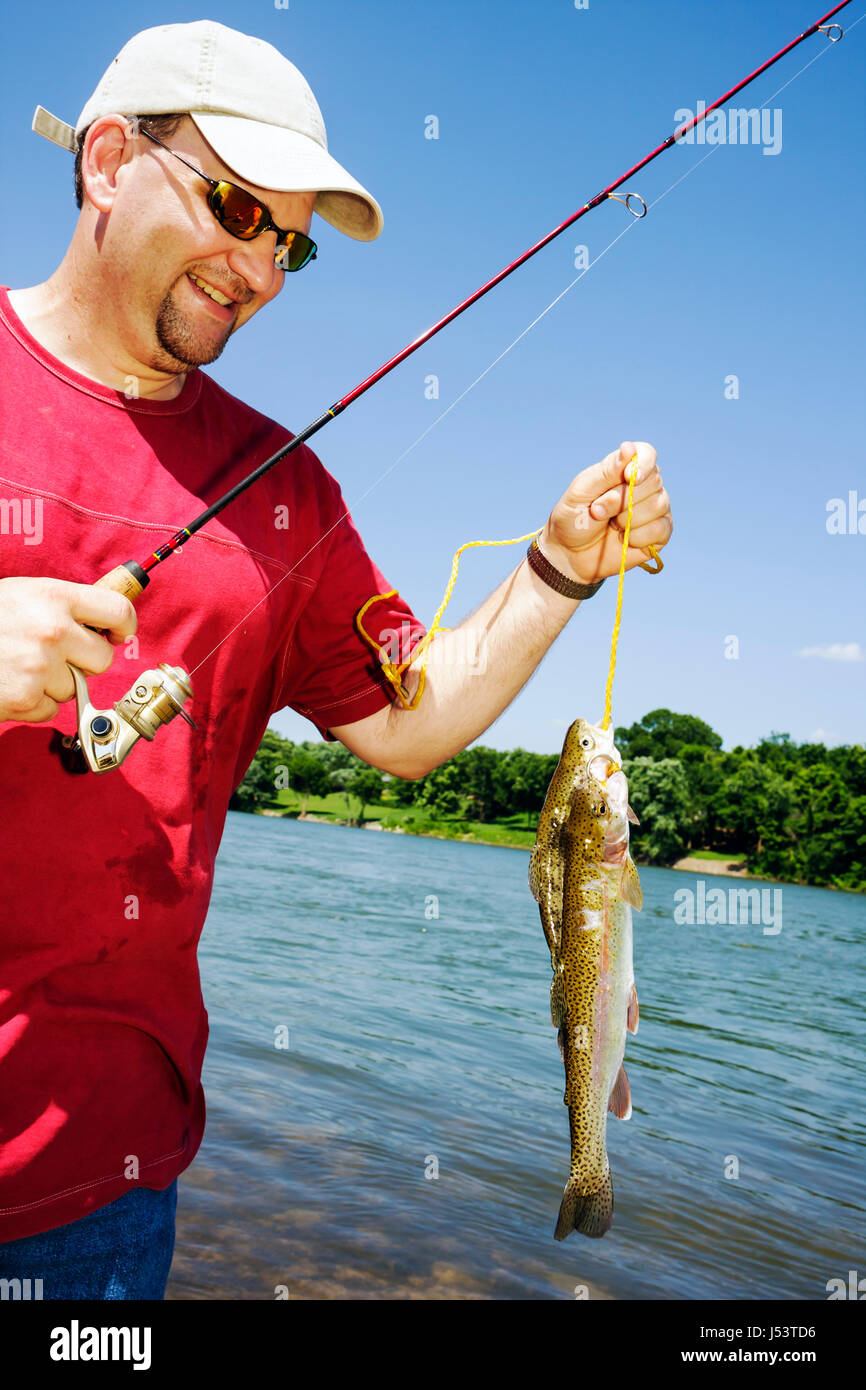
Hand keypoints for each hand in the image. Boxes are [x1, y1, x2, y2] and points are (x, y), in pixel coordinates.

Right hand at [0, 577, 137, 723]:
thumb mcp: (23, 595)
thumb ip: (63, 605)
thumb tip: (108, 622)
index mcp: (54, 596)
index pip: (118, 612)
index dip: (123, 626)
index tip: (117, 634)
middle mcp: (52, 630)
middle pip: (102, 659)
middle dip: (82, 662)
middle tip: (51, 653)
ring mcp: (39, 666)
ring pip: (76, 688)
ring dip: (53, 684)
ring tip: (19, 665)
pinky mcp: (25, 698)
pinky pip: (50, 710)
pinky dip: (32, 703)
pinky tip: (10, 683)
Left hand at [539, 440, 672, 585]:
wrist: (569, 555)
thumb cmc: (573, 519)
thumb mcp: (582, 491)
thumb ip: (607, 471)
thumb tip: (629, 448)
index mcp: (625, 469)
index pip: (647, 454)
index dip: (642, 465)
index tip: (627, 478)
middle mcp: (645, 486)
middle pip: (653, 482)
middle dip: (622, 500)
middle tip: (598, 511)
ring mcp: (655, 509)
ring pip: (658, 505)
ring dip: (628, 519)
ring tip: (611, 526)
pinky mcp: (659, 533)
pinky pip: (660, 529)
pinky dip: (638, 536)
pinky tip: (624, 538)